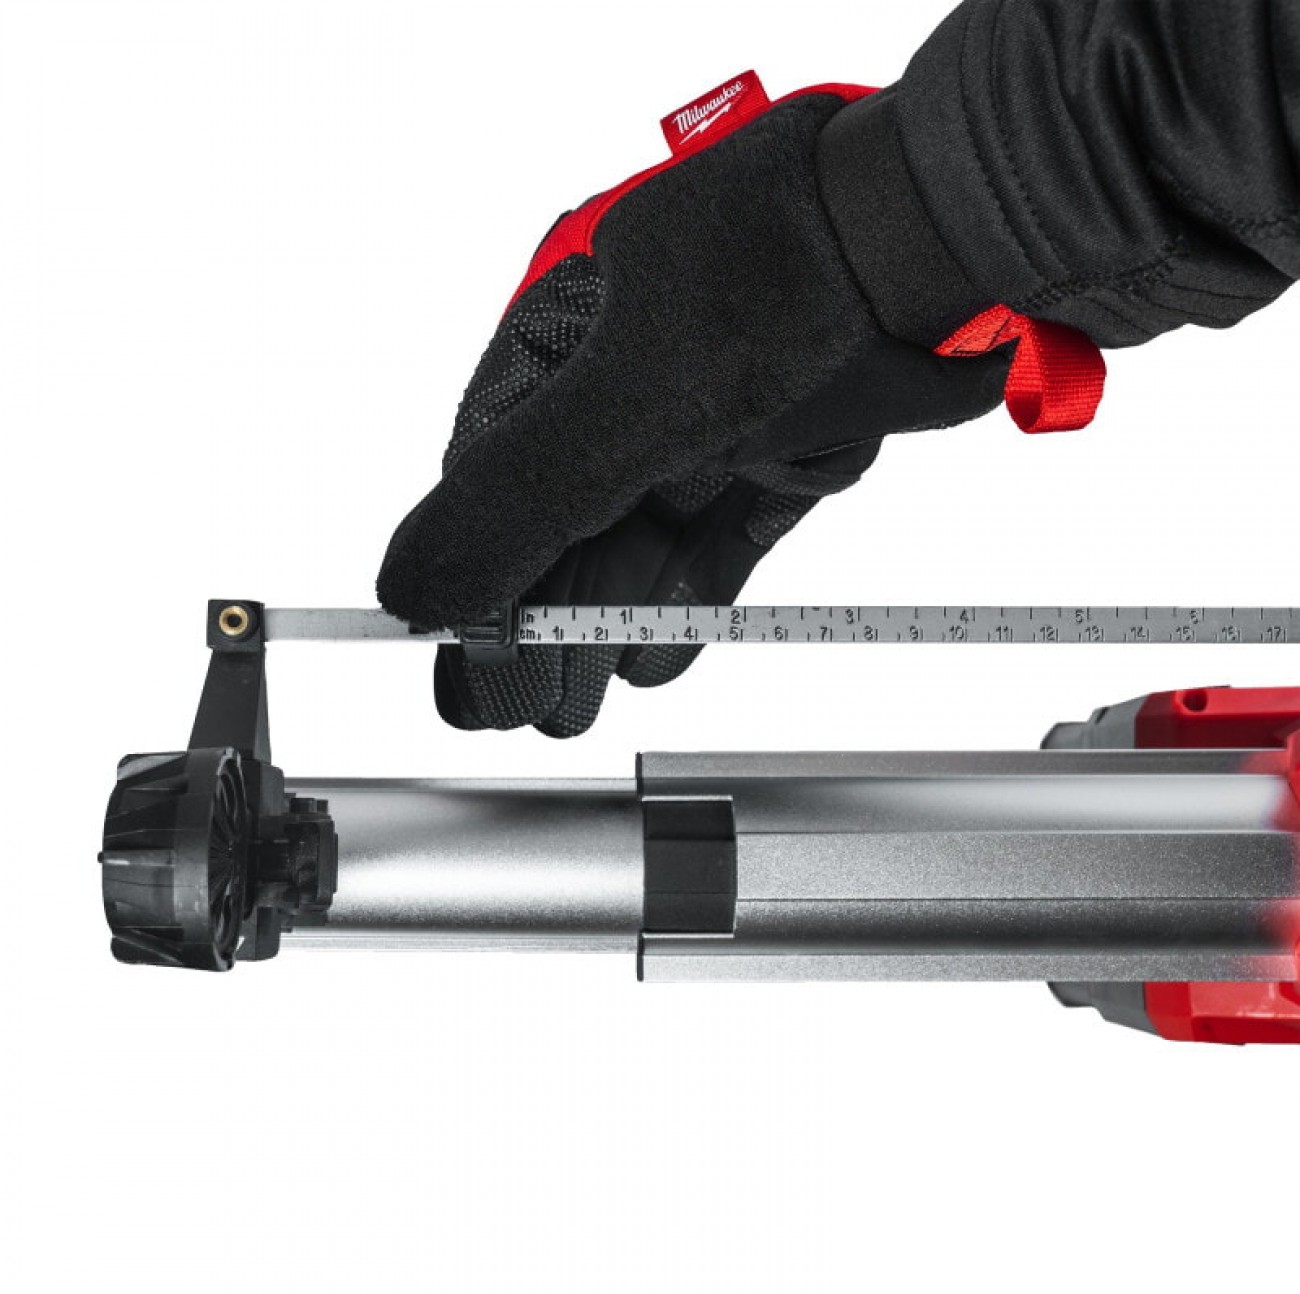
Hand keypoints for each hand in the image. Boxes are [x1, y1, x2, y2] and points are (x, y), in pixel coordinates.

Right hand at [377, 76, 1019, 734]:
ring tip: (578, 706)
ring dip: (609, 624)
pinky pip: (720, 532)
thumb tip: (410, 590)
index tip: (473, 668)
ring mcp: (707, 406)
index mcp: (560, 336)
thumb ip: (521, 500)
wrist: (937, 237)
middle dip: (544, 622)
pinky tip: (654, 657)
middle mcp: (627, 370)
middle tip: (532, 710)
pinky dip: (689, 594)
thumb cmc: (792, 275)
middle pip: (566, 517)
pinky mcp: (779, 441)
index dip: (479, 582)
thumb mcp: (630, 401)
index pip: (494, 480)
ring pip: (639, 536)